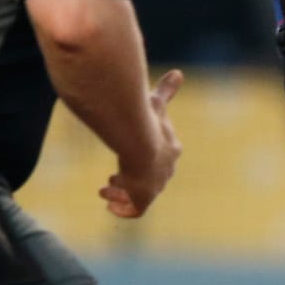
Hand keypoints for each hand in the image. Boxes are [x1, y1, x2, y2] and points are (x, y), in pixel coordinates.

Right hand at [99, 69, 183, 218]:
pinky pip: (134, 211)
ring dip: (121, 193)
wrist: (140, 141)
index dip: (143, 161)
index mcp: (170, 151)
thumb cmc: (147, 120)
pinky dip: (120, 208)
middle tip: (114, 177)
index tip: (126, 161)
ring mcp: (156, 187)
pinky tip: (107, 200)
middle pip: (150, 180)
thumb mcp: (157, 103)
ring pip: (139, 196)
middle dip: (131, 180)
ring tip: (107, 188)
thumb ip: (166, 90)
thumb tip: (178, 73)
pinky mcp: (144, 200)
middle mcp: (165, 171)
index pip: (160, 160)